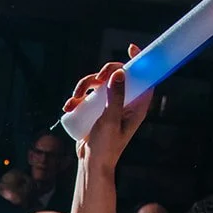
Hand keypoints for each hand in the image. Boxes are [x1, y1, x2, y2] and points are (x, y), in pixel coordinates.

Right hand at [63, 45, 152, 170]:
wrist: (91, 164)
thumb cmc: (106, 147)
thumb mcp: (111, 120)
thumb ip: (116, 97)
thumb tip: (120, 73)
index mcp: (137, 106)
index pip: (143, 78)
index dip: (140, 61)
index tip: (132, 48)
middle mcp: (124, 103)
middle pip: (117, 75)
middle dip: (103, 73)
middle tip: (96, 79)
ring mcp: (108, 105)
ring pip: (98, 83)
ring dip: (83, 87)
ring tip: (73, 101)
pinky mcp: (95, 109)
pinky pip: (86, 95)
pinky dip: (76, 98)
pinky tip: (68, 107)